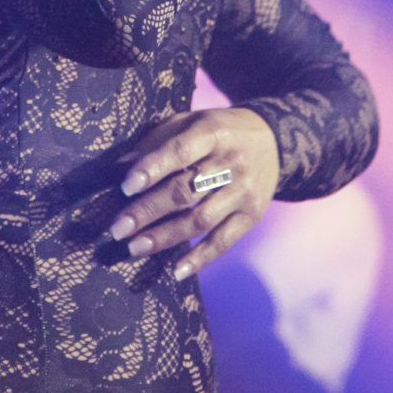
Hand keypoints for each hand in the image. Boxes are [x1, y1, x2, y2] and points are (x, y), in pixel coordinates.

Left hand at [106, 108, 280, 280]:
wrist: (274, 141)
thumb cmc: (219, 131)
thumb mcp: (191, 121)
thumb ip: (157, 140)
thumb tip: (120, 166)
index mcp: (213, 133)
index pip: (180, 152)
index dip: (152, 169)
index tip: (125, 186)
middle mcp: (232, 163)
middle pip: (185, 191)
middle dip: (148, 211)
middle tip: (118, 228)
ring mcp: (244, 192)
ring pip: (201, 220)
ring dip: (165, 237)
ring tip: (134, 248)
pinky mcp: (251, 216)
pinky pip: (223, 241)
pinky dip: (200, 258)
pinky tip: (176, 271)